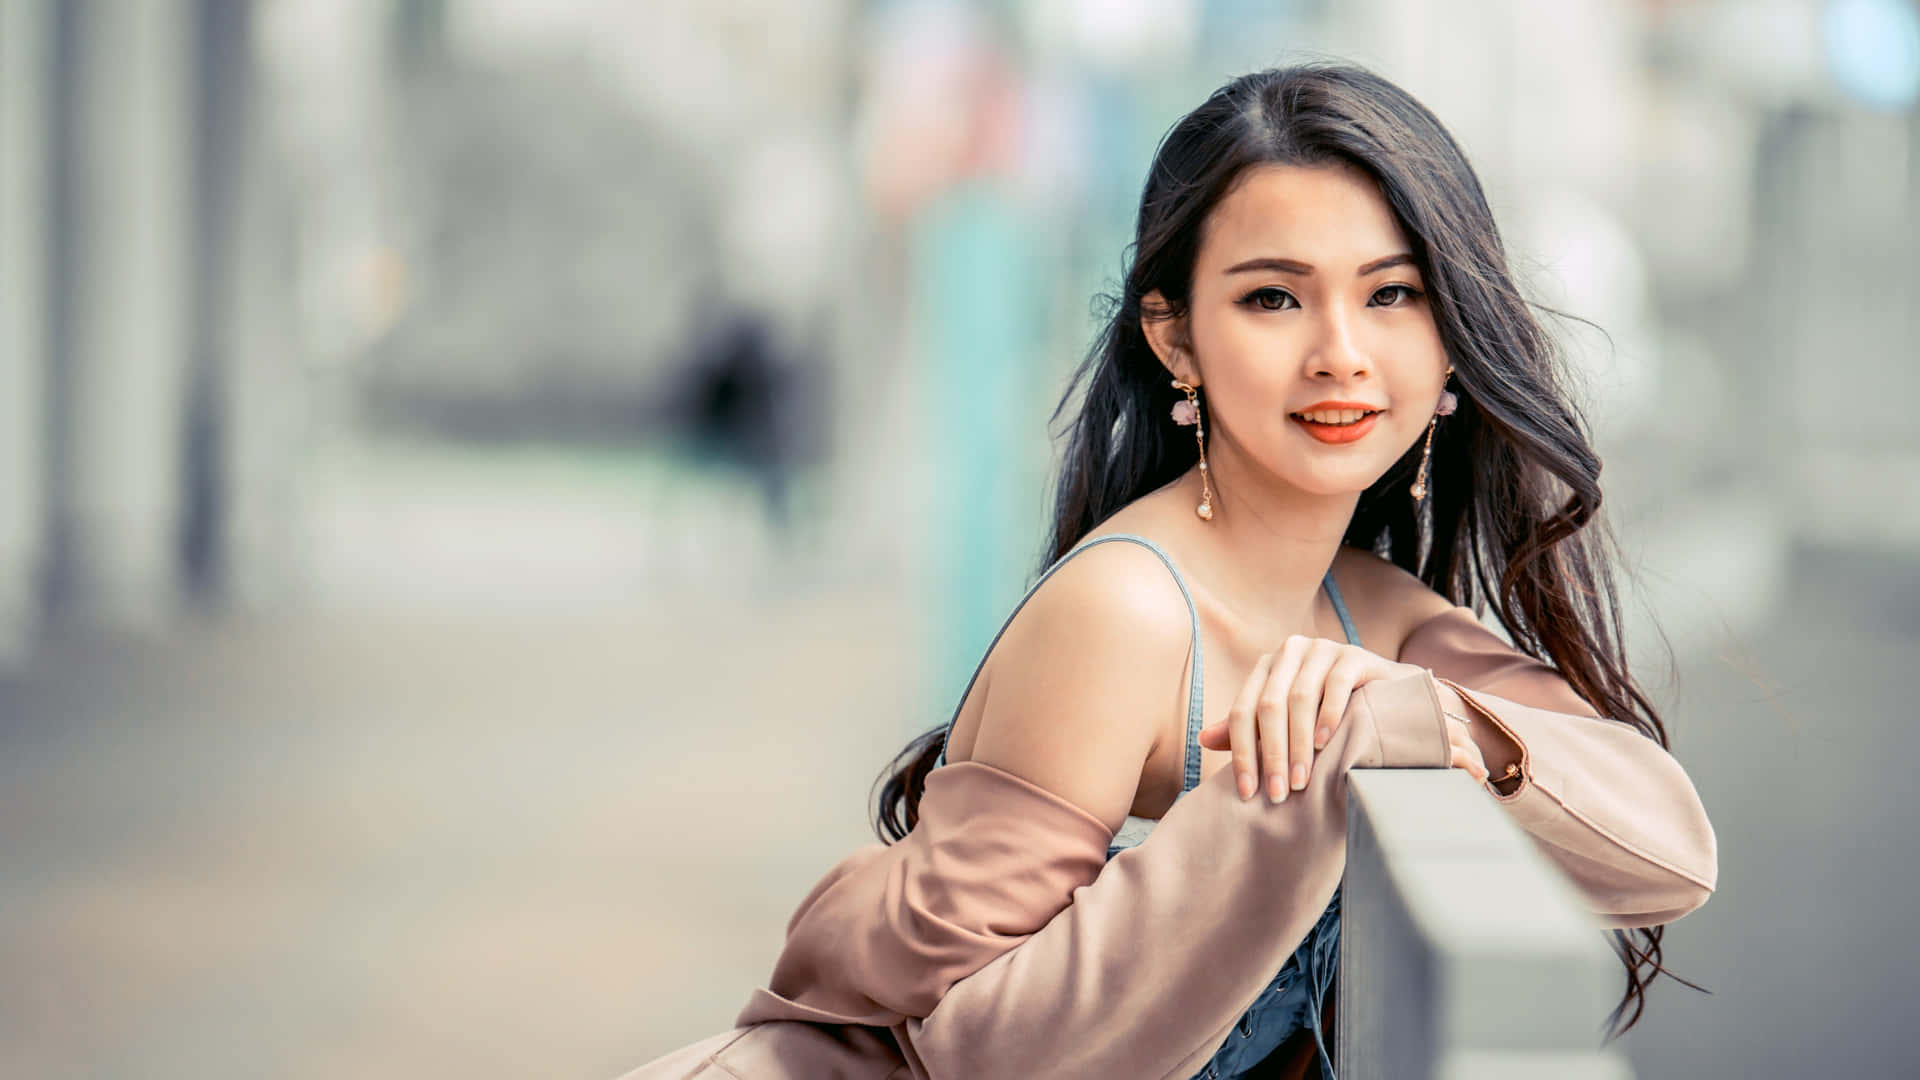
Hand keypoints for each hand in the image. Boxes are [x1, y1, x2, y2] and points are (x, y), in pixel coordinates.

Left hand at [1199, 635, 1488, 801]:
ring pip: (1300, 698)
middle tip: (1278, 794)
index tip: (1247, 793)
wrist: (1389, 699)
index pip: (1242, 711)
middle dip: (1271, 754)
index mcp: (1266, 667)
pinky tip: (1324, 744)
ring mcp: (1322, 649)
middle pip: (1269, 706)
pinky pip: (1335, 684)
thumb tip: (1203, 739)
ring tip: (1301, 780)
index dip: (1241, 753)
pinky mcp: (1353, 654)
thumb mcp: (1285, 723)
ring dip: (1298, 744)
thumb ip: (1249, 729)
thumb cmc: (1329, 714)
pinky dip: (1327, 716)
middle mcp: (1289, 651)